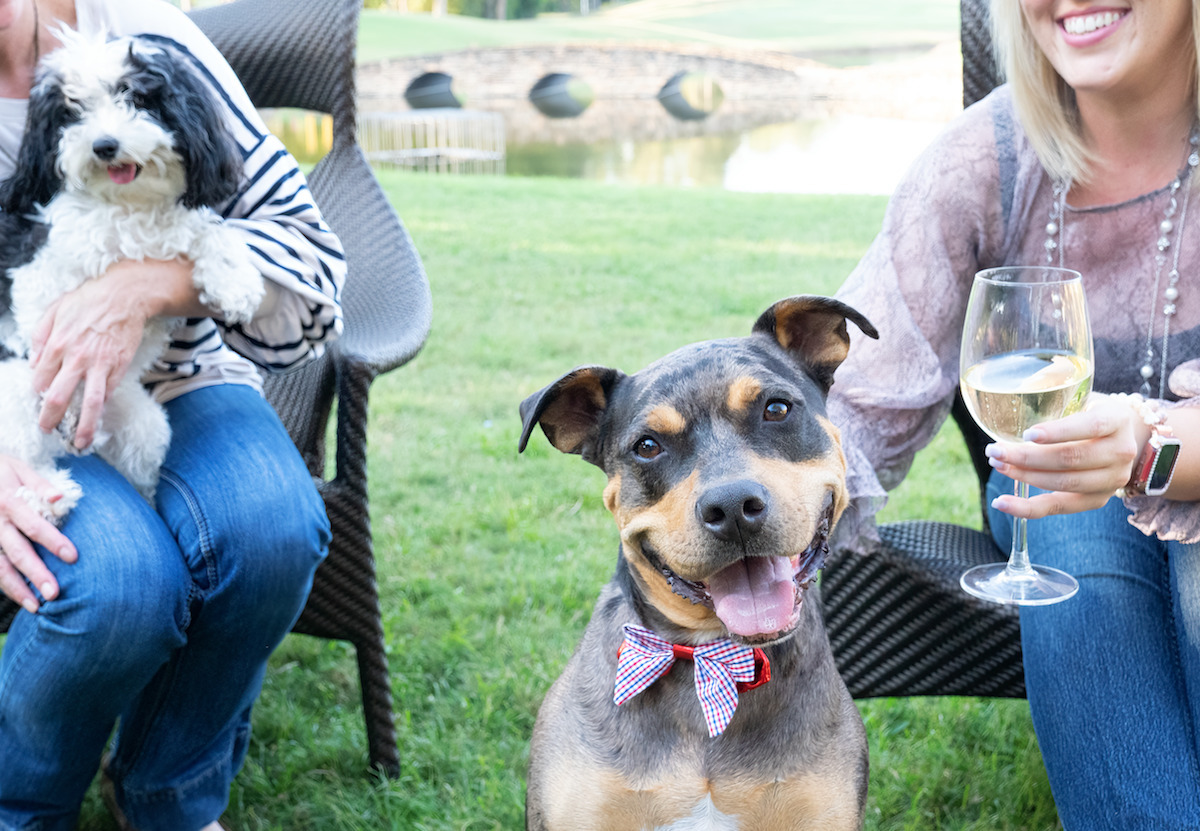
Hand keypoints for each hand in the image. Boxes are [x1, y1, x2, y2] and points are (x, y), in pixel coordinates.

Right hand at [0, 455, 76, 612]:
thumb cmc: (0, 470)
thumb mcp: (19, 468)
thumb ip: (40, 485)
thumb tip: (60, 498)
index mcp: (9, 502)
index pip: (34, 525)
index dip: (53, 542)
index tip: (72, 557)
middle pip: (17, 552)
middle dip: (36, 574)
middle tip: (55, 593)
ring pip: (0, 567)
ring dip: (17, 589)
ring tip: (37, 607)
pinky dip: (5, 584)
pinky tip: (21, 598)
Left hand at [30, 258, 201, 449]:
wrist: (125, 296)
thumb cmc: (89, 300)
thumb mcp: (55, 310)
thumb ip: (40, 336)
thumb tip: (34, 362)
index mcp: (56, 345)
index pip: (41, 380)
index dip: (38, 394)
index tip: (40, 400)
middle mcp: (76, 359)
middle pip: (59, 398)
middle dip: (50, 419)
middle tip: (47, 429)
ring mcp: (100, 365)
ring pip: (89, 404)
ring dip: (84, 427)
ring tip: (80, 443)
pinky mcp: (119, 367)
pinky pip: (109, 392)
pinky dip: (102, 407)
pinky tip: (98, 417)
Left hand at [985, 394, 1141, 518]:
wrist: (1125, 438)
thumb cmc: (1091, 412)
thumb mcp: (1082, 395)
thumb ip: (1055, 388)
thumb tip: (1021, 384)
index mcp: (1117, 419)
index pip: (1090, 426)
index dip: (1058, 432)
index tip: (1027, 434)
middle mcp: (1121, 452)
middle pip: (1070, 459)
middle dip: (1027, 456)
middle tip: (995, 450)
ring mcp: (1112, 480)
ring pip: (1063, 483)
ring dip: (1024, 476)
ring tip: (998, 464)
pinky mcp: (1097, 500)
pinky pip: (1059, 507)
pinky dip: (1027, 508)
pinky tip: (1001, 502)